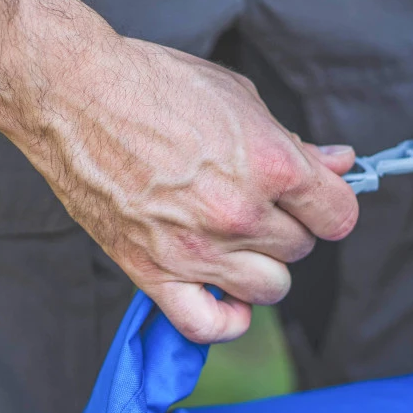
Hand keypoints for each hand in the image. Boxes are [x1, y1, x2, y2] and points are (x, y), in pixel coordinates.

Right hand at [10, 24, 358, 343]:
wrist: (74, 95)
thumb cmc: (152, 85)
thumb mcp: (238, 97)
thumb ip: (293, 141)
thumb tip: (339, 164)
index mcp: (270, 165)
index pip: (338, 215)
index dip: (330, 205)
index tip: (315, 199)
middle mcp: (240, 214)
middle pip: (301, 249)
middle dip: (287, 227)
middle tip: (255, 202)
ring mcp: (198, 250)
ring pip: (269, 288)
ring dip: (261, 268)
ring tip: (235, 240)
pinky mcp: (154, 273)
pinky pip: (209, 326)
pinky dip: (226, 319)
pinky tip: (225, 296)